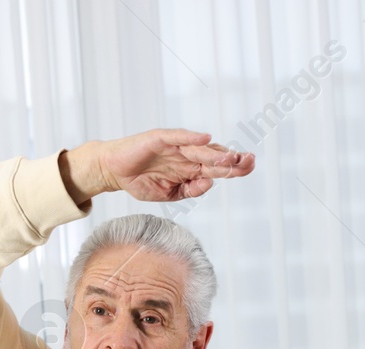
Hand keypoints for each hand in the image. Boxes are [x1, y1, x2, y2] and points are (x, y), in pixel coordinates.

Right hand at [66, 129, 253, 203]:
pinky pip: (178, 137)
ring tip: (231, 157)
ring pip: (199, 149)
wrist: (115, 172)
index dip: (234, 167)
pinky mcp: (160, 138)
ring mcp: (174, 146)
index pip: (217, 167)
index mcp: (192, 169)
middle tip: (249, 160)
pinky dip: (191, 137)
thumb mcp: (170, 194)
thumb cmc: (142, 181)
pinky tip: (205, 139)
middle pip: (214, 156)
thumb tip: (210, 184)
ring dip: (215, 153)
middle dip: (232, 159)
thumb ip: (190, 190)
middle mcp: (187, 155)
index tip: (250, 166)